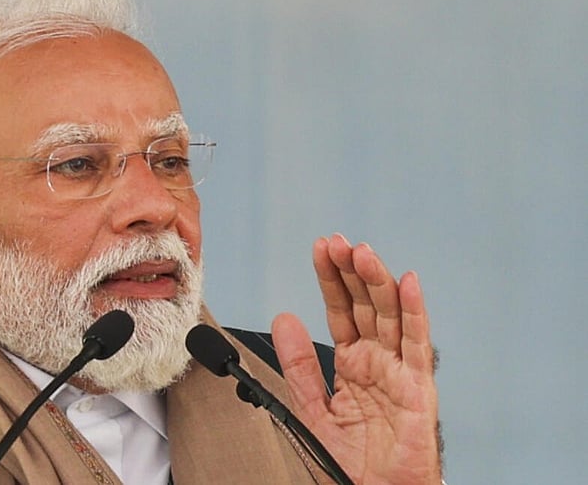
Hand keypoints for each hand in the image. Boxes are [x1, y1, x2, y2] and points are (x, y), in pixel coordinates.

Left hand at [272, 233, 441, 483]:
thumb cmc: (352, 457)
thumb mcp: (312, 405)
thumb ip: (298, 364)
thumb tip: (283, 319)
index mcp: (353, 361)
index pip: (341, 310)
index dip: (331, 279)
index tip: (321, 248)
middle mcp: (377, 358)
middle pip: (365, 305)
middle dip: (351, 272)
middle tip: (337, 242)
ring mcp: (399, 369)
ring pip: (389, 315)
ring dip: (376, 282)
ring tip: (361, 253)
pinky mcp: (417, 387)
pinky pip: (416, 345)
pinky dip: (414, 312)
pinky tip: (407, 282)